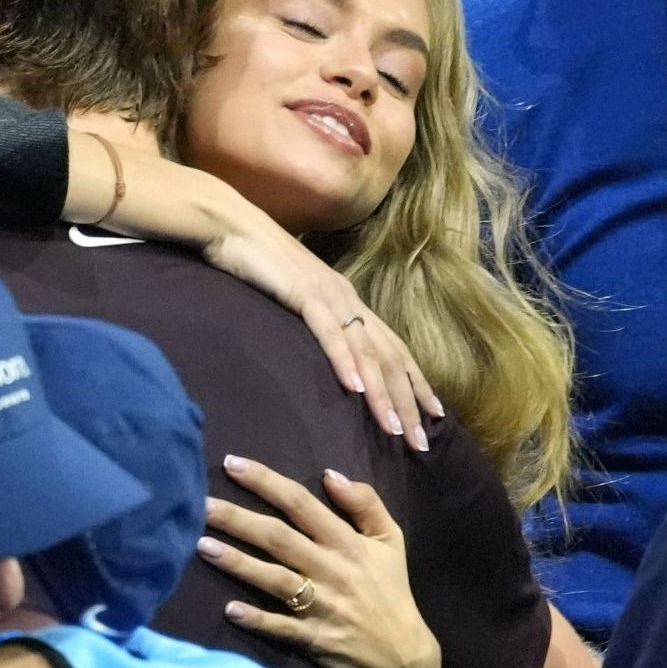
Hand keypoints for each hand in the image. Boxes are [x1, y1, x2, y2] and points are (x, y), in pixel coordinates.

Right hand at [195, 193, 439, 450]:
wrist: (232, 224)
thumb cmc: (258, 263)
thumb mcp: (296, 298)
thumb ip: (317, 320)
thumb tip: (328, 351)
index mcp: (350, 301)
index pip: (395, 348)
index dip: (417, 382)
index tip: (435, 416)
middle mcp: (349, 299)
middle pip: (389, 358)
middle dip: (408, 402)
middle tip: (421, 443)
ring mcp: (329, 296)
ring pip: (366, 351)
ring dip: (382, 393)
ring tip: (394, 429)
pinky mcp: (303, 293)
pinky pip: (329, 333)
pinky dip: (345, 362)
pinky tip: (355, 389)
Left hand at [199, 453, 438, 667]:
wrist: (404, 655)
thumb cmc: (391, 590)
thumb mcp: (391, 540)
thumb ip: (366, 503)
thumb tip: (330, 475)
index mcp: (347, 542)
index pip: (301, 503)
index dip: (266, 482)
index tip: (232, 463)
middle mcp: (331, 570)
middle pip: (278, 538)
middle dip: (237, 518)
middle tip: (199, 502)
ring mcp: (321, 606)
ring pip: (273, 579)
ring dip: (237, 563)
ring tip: (200, 546)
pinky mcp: (313, 638)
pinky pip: (280, 627)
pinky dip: (256, 619)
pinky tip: (228, 609)